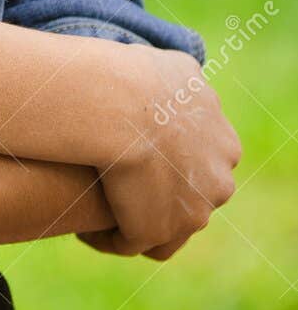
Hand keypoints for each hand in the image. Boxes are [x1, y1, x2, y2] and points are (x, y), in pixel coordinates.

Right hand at [93, 44, 241, 256]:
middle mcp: (218, 182)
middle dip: (159, 192)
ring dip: (134, 219)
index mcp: (225, 145)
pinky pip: (133, 243)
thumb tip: (170, 76)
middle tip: (118, 182)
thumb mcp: (175, 67)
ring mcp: (193, 213)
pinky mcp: (158, 232)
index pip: (201, 164)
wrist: (122, 102)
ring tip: (95, 211)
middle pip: (189, 197)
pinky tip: (85, 227)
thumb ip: (181, 81)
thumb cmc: (137, 75)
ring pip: (164, 226)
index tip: (134, 153)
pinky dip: (109, 238)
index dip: (167, 161)